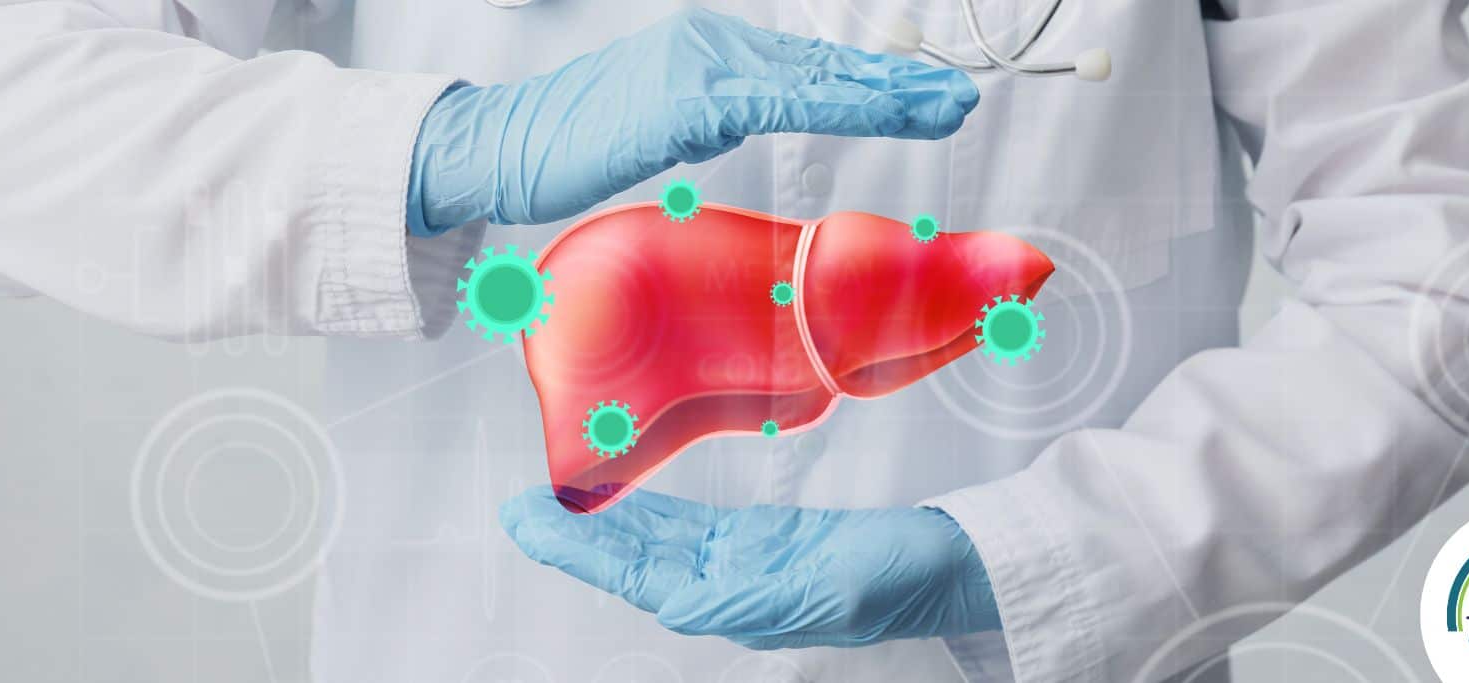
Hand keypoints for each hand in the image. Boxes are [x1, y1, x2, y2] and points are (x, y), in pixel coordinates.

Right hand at [406, 8, 979, 234]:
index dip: (867, 82)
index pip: (803, 68)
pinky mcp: (692, 97)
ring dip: (888, 95)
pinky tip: (887, 114)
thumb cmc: (570, 145)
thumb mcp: (656, 125)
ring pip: (817, 81)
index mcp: (707, 50)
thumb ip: (707, 114)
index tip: (920, 93)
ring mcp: (703, 64)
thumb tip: (739, 124)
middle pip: (823, 66)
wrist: (503, 146)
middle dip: (896, 83)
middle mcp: (713, 43)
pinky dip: (842, 108)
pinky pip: (785, 103)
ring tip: (945, 104)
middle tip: (958, 94)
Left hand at [499, 486, 1000, 648]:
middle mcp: (731, 590)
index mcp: (738, 605)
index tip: (532, 526)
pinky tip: (626, 504)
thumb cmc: (900, 577)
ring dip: (605, 525)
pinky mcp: (765, 542)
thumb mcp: (830, 588)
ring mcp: (746, 565)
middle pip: (635, 563)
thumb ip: (752, 600)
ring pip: (656, 544)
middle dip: (575, 539)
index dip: (583, 554)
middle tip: (517, 509)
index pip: (640, 578)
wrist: (951, 566)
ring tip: (552, 503)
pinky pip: (692, 530)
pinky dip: (652, 515)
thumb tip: (677, 606)